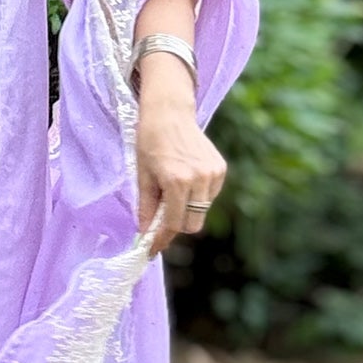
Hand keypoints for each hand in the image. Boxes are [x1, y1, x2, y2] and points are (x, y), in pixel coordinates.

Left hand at [134, 58, 225, 258]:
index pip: (173, 224)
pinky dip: (196, 197)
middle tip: (159, 218)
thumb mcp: (142, 176)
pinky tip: (184, 179)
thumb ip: (146, 207)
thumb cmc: (150, 142)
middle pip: (192, 224)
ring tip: (170, 190)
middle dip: (175, 226)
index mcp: (177, 181)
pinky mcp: (220, 169)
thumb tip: (145, 233)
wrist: (169, 113)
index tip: (151, 249)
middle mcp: (199, 179)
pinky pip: (208, 196)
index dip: (161, 239)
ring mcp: (213, 173)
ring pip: (201, 212)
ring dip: (186, 210)